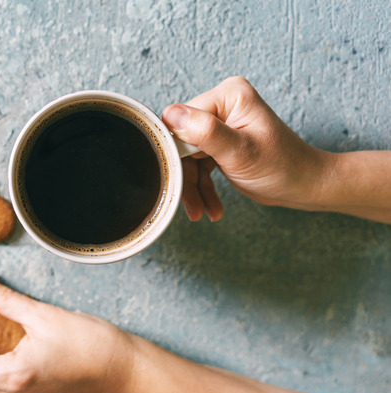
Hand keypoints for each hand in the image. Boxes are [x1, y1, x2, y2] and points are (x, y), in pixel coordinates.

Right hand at [162, 76, 331, 220]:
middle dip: (185, 175)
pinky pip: (198, 165)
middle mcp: (222, 105)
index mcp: (228, 96)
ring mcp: (220, 125)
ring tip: (201, 212)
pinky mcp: (219, 143)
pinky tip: (209, 207)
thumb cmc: (283, 167)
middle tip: (190, 203)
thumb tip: (170, 114)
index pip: (182, 120)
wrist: (306, 186)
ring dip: (193, 187)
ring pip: (187, 157)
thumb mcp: (240, 151)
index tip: (175, 178)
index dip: (177, 150)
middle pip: (182, 141)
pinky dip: (201, 188)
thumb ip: (205, 131)